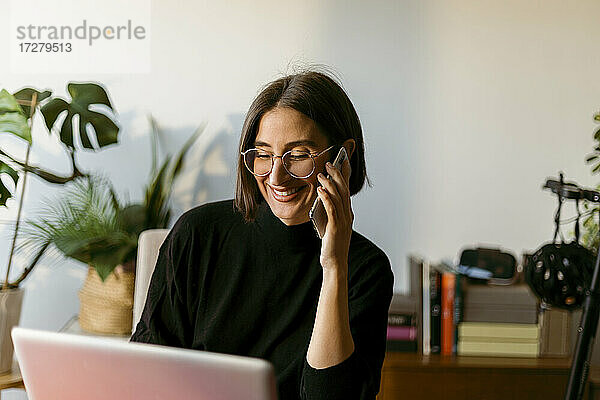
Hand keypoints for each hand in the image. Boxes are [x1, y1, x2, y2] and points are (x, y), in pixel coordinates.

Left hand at [316, 156, 352, 271]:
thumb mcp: (332, 225)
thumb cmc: (332, 245)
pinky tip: (320, 190)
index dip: (344, 176)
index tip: (341, 163)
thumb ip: (330, 212)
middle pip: (343, 190)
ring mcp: (343, 221)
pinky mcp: (335, 226)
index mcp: (347, 214)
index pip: (346, 190)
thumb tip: (323, 198)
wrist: (335, 263)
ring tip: (321, 174)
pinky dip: (326, 197)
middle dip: (337, 175)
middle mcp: (347, 215)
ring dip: (329, 184)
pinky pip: (331, 208)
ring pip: (338, 197)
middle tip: (329, 164)